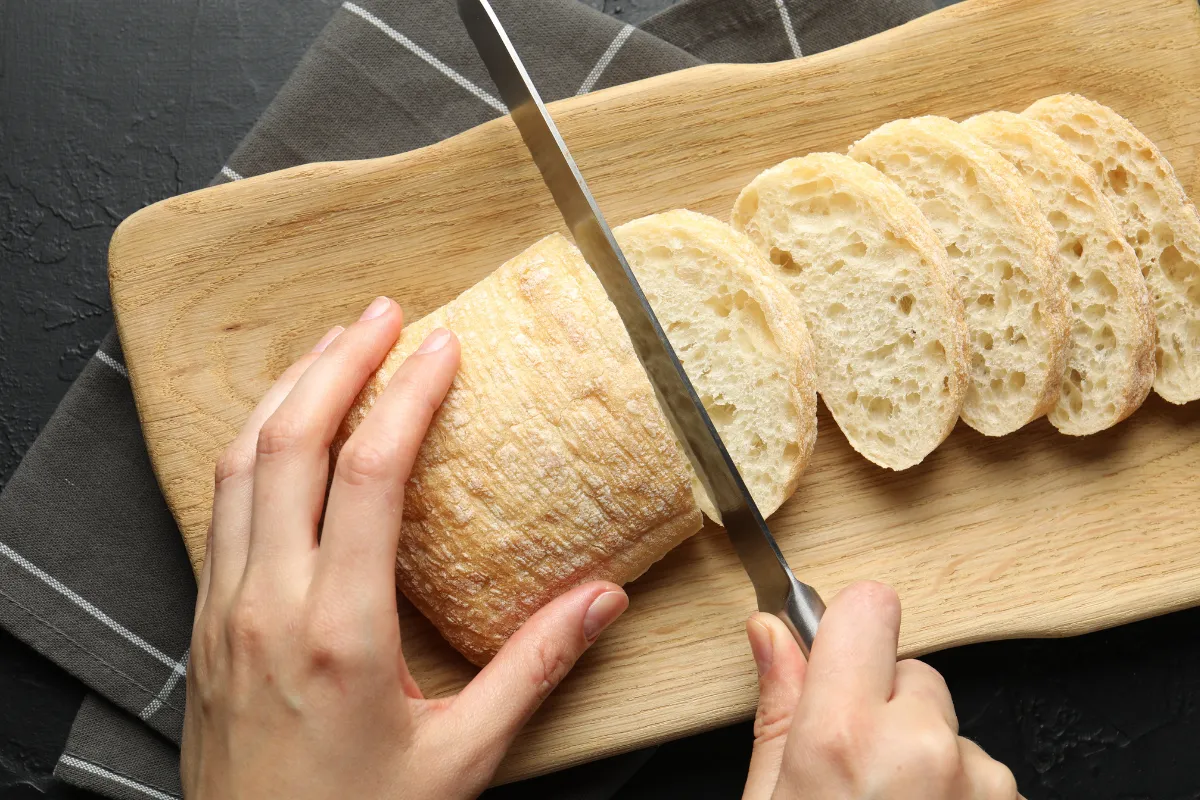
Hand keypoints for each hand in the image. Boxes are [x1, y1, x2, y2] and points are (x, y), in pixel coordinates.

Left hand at [183, 296, 628, 799]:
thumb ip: (533, 669)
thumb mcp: (461, 757)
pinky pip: (219, 503)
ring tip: (331, 347)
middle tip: (382, 313)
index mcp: (339, 630)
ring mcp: (223, 608)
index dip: (408, 395)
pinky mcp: (205, 621)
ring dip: (286, 391)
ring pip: (238, 463)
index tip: (442, 348)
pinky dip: (252, 443)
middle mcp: (267, 603)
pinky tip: (281, 430)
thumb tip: (600, 602)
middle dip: (337, 361)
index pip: (369, 473)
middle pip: (289, 441)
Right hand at [742, 582, 1020, 799]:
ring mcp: (977, 781)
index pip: (868, 608)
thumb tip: (771, 634)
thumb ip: (779, 710)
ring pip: (947, 728)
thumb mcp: (769, 798)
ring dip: (924, 759)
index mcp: (845, 735)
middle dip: (885, 709)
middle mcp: (920, 747)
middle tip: (853, 773)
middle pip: (912, 674)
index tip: (835, 660)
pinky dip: (955, 794)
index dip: (847, 632)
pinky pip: (979, 774)